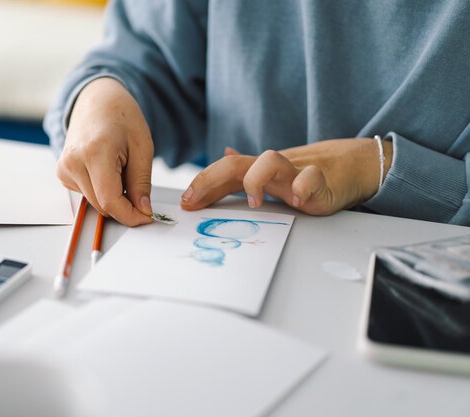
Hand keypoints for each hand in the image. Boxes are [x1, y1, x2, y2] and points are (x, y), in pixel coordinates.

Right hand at [56, 78, 153, 225]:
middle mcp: (73, 162)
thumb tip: (142, 210)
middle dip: (125, 204)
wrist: (97, 100)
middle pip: (102, 205)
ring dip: (113, 196)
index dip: (131, 215)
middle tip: (138, 186)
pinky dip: (102, 189)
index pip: (110, 201)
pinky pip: (87, 195)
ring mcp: (64, 168)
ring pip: (95, 203)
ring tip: (120, 169)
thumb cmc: (121, 116)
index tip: (146, 216)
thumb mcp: (142, 146)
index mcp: (95, 152)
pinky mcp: (62, 173)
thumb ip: (141, 182)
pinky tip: (106, 168)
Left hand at [180, 139, 392, 215]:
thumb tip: (222, 156)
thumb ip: (245, 170)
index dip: (203, 183)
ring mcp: (296, 173)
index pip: (224, 171)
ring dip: (256, 180)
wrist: (351, 165)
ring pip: (270, 161)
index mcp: (260, 170)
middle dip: (211, 179)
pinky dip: (304, 187)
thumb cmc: (308, 172)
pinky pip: (311, 178)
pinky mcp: (322, 182)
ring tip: (254, 202)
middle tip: (196, 199)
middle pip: (237, 164)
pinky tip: (298, 201)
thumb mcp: (272, 174)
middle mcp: (273, 169)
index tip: (186, 201)